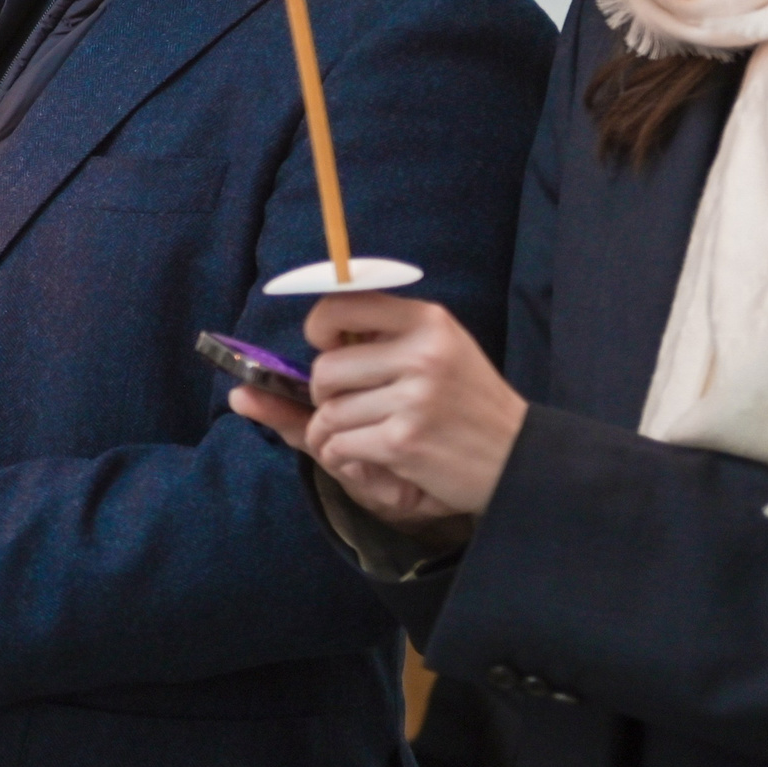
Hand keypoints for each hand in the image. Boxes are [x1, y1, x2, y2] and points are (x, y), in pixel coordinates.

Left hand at [230, 294, 524, 529]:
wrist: (522, 460)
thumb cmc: (464, 407)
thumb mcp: (429, 360)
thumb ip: (360, 352)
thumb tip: (245, 387)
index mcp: (427, 321)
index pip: (339, 306)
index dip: (319, 332)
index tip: (328, 350)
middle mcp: (421, 353)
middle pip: (323, 371)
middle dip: (325, 398)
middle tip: (355, 409)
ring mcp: (414, 397)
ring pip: (328, 414)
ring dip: (335, 435)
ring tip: (371, 438)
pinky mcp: (405, 440)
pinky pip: (339, 445)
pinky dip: (346, 458)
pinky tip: (378, 459)